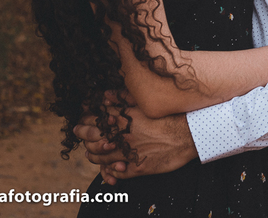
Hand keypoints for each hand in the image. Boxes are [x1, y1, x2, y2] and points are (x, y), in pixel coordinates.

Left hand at [74, 93, 196, 185]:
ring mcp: (128, 154)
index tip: (80, 120)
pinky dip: (110, 172)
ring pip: (102, 158)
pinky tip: (109, 170)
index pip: (96, 120)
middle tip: (79, 133)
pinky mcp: (137, 168)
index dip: (85, 120)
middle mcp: (123, 137)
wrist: (188, 135)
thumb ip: (124, 99)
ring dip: (94, 155)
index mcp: (124, 119)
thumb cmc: (169, 117)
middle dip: (83, 135)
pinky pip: (116, 173)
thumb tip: (105, 95)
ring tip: (90, 152)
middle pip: (93, 138)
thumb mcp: (146, 103)